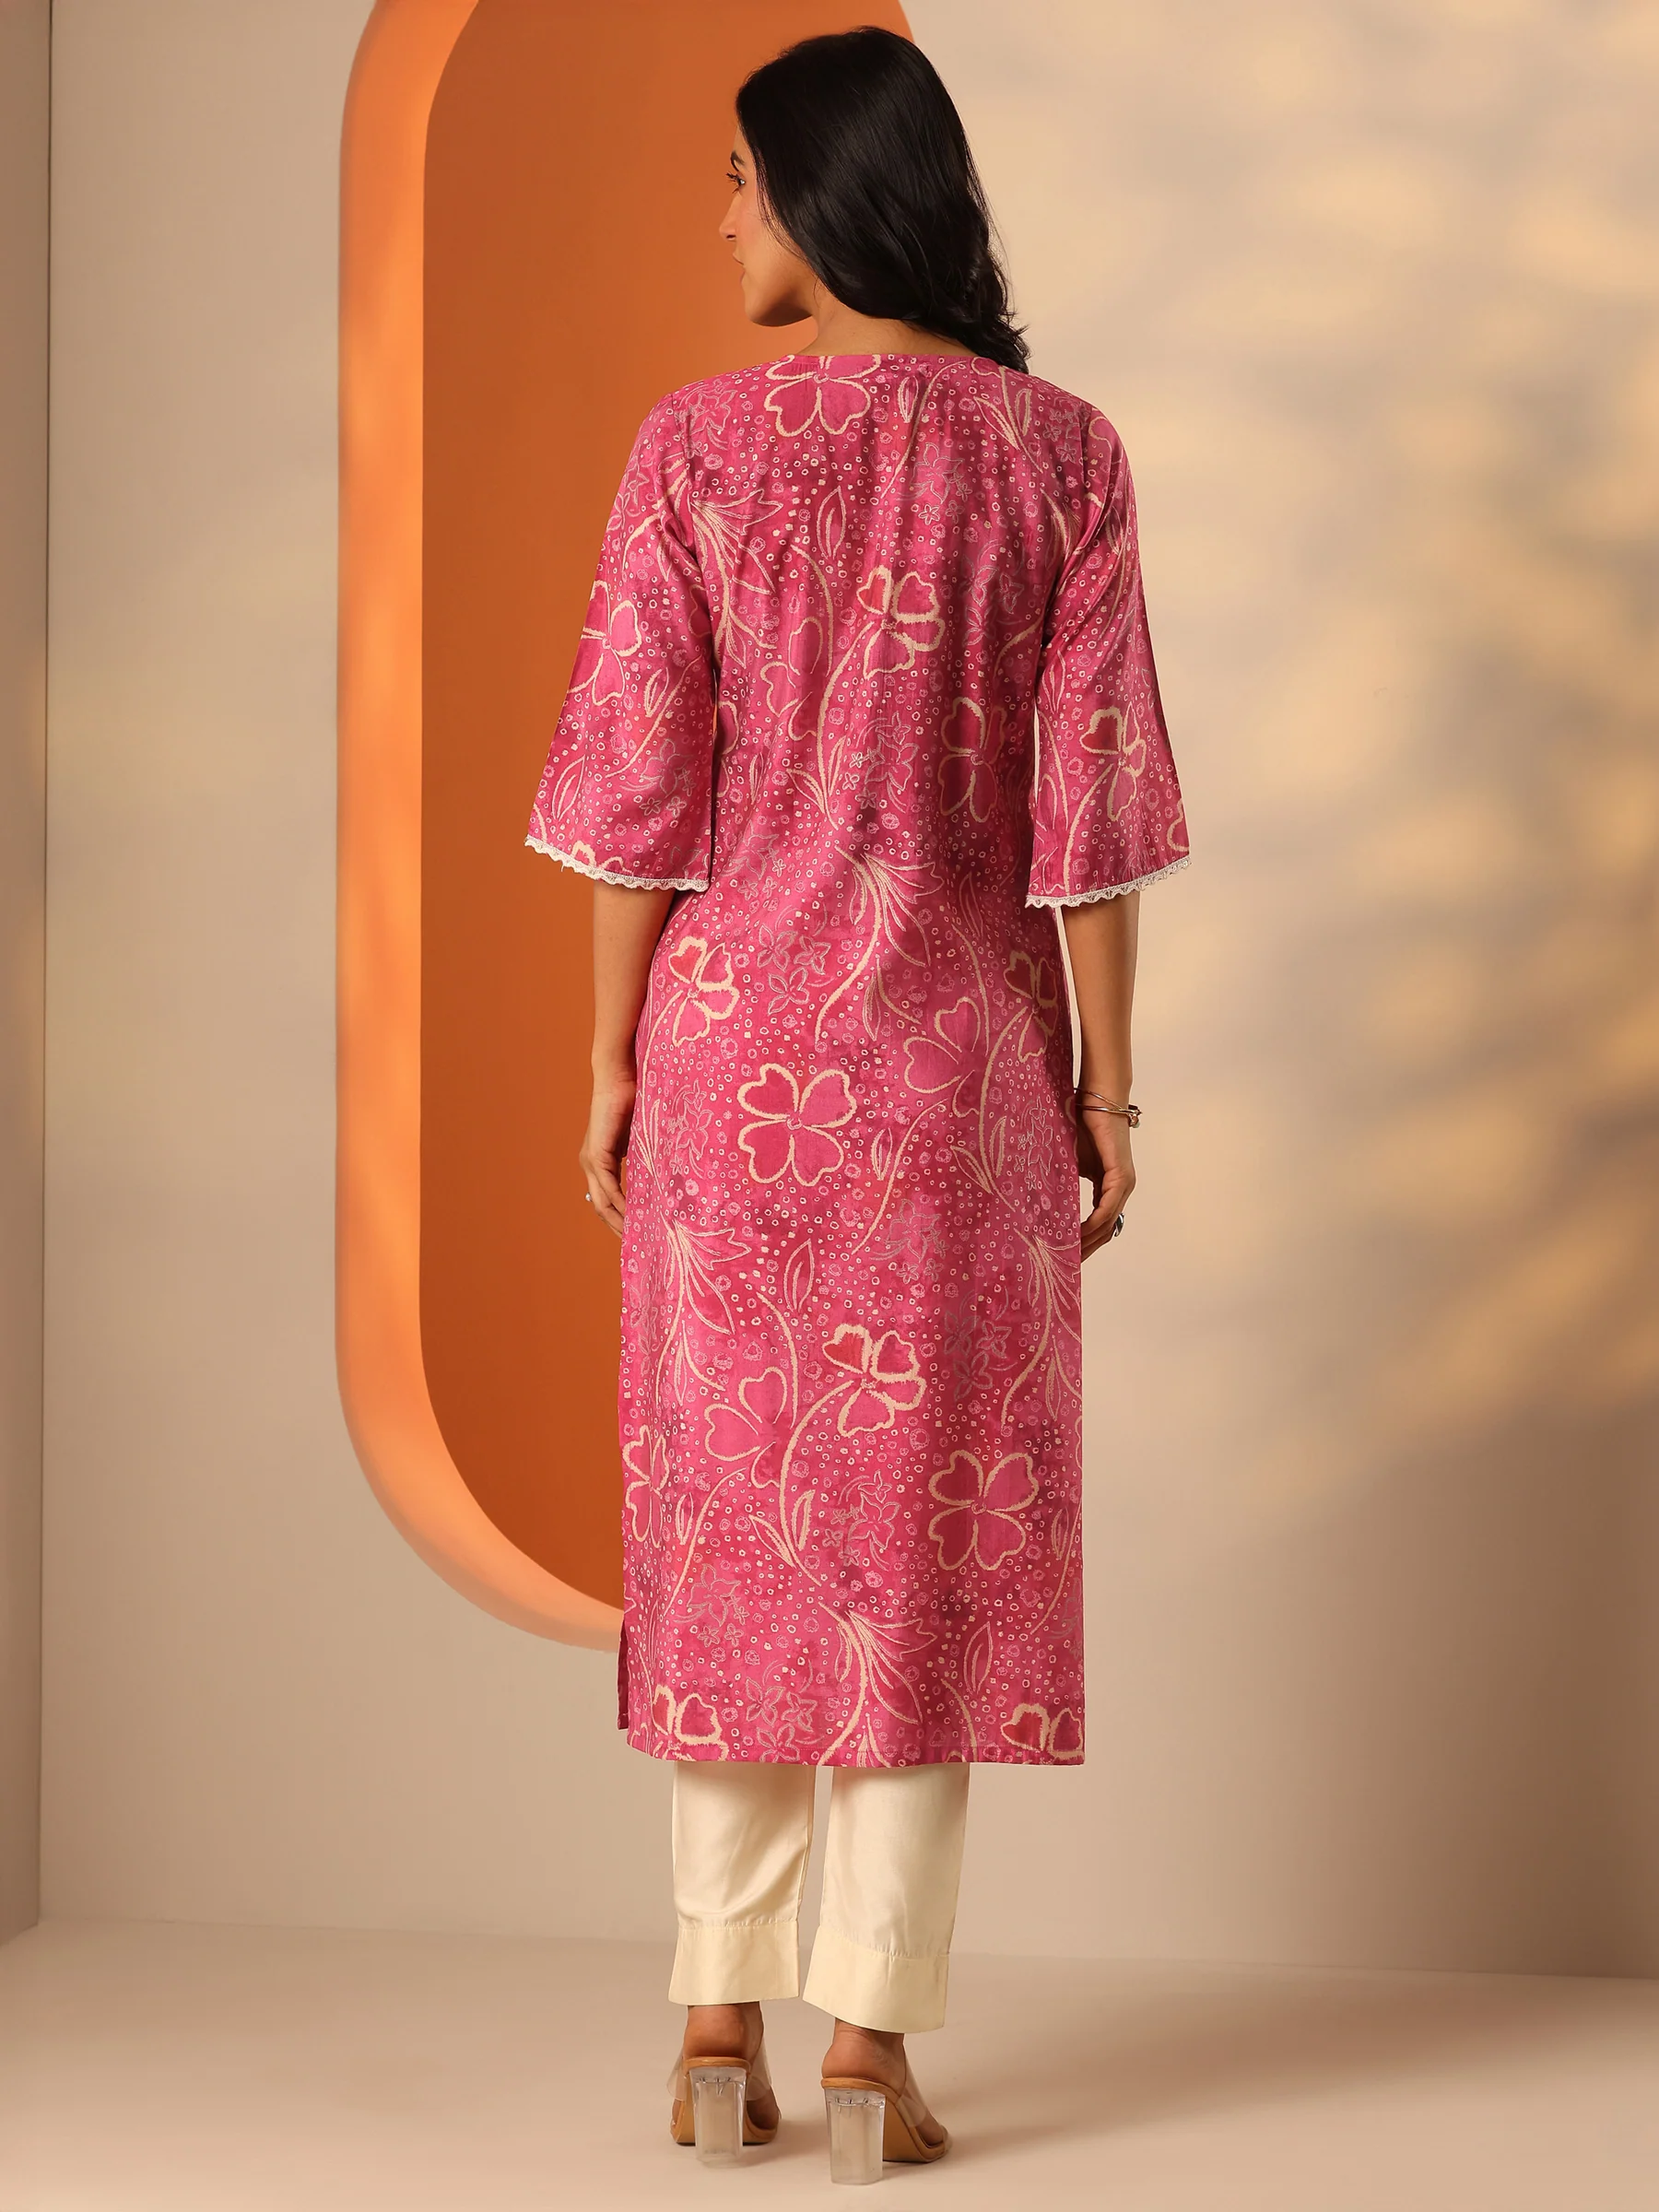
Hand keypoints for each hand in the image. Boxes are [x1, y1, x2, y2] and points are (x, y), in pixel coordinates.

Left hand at [581, 1065, 637, 1235]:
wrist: (621, 1075)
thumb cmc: (636, 1100)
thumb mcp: (642, 1138)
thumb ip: (646, 1158)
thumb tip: (663, 1179)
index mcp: (601, 1161)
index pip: (607, 1199)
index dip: (620, 1219)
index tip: (638, 1236)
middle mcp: (591, 1164)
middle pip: (602, 1208)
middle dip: (619, 1229)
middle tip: (640, 1248)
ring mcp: (591, 1161)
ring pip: (603, 1203)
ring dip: (620, 1222)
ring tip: (638, 1240)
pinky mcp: (597, 1155)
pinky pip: (608, 1189)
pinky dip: (621, 1205)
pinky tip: (634, 1218)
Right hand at [1077, 1100, 1135, 1260]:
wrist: (1097, 1100)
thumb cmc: (1082, 1125)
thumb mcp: (1069, 1162)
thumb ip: (1063, 1182)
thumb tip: (1041, 1201)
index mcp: (1109, 1187)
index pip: (1099, 1223)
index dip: (1084, 1242)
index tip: (1066, 1257)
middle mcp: (1120, 1189)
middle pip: (1106, 1231)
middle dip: (1086, 1250)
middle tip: (1066, 1267)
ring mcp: (1123, 1184)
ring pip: (1108, 1224)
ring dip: (1089, 1242)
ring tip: (1068, 1256)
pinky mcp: (1121, 1176)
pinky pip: (1107, 1209)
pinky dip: (1093, 1223)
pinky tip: (1078, 1234)